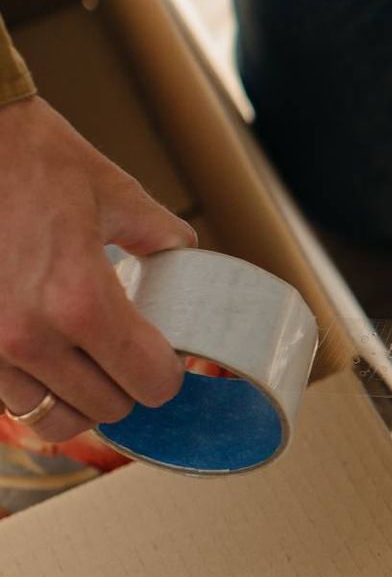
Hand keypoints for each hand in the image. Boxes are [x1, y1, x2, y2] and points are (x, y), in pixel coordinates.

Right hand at [0, 98, 192, 440]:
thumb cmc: (36, 160)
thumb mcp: (116, 194)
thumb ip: (163, 236)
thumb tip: (188, 259)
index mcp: (80, 300)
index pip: (148, 381)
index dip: (168, 374)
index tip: (168, 358)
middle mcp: (29, 336)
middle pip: (105, 408)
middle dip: (127, 386)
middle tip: (131, 358)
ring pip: (50, 417)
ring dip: (79, 399)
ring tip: (89, 366)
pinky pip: (6, 397)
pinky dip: (33, 389)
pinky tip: (47, 359)